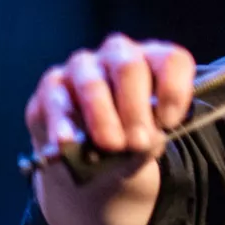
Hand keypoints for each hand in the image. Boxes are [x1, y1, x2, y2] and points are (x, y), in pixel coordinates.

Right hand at [25, 32, 195, 161]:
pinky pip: (56, 100)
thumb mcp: (150, 143)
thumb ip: (153, 138)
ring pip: (92, 82)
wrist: (94, 168)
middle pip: (129, 67)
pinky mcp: (51, 88)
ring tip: (112, 145)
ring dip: (103, 116)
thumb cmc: (132, 145)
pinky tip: (68, 141)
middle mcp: (119, 55)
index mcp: (154, 61)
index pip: (171, 60)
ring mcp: (82, 67)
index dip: (173, 90)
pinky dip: (63, 123)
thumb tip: (144, 141)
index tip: (170, 123)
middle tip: (139, 142)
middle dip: (135, 108)